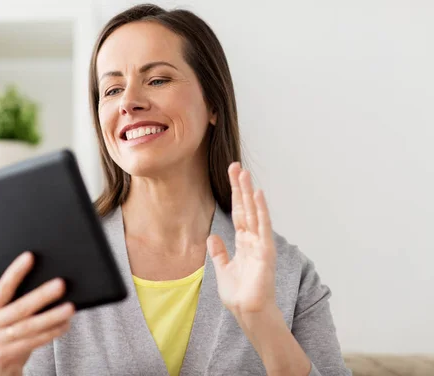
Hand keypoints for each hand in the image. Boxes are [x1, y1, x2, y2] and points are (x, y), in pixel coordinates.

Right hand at [0, 252, 74, 375]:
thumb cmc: (2, 337)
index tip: (30, 257)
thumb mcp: (0, 318)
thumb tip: (46, 283)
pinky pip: (34, 341)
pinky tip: (64, 324)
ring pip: (29, 326)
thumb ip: (14, 302)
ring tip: (69, 307)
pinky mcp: (6, 356)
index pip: (2, 287)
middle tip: (60, 284)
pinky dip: (52, 332)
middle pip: (19, 308)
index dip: (16, 272)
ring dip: (52, 316)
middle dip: (42, 295)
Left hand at [207, 162, 276, 317]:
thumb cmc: (240, 295)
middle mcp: (253, 240)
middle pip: (245, 208)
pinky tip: (257, 194)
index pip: (238, 213)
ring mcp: (260, 244)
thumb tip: (213, 237)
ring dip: (249, 192)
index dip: (234, 195)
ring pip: (254, 212)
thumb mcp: (223, 270)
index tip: (231, 176)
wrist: (248, 312)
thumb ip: (219, 253)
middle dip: (240, 187)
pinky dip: (260, 210)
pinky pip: (263, 227)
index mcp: (243, 243)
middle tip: (236, 166)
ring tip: (244, 173)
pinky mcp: (266, 251)